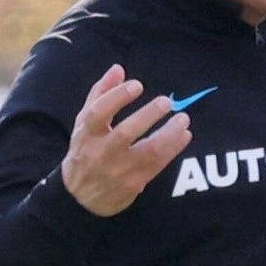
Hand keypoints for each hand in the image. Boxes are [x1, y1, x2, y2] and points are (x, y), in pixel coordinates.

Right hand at [61, 64, 191, 216]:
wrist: (81, 197)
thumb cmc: (86, 150)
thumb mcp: (85, 123)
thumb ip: (100, 94)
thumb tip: (118, 68)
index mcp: (86, 134)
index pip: (98, 113)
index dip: (117, 97)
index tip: (137, 85)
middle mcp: (101, 152)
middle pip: (125, 133)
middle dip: (148, 115)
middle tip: (166, 101)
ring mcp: (118, 169)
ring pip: (148, 151)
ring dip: (169, 134)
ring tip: (183, 119)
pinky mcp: (134, 183)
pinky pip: (159, 164)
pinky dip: (174, 148)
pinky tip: (185, 134)